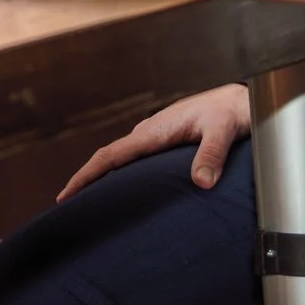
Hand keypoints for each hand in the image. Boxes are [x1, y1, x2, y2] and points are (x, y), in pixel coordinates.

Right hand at [57, 84, 250, 199]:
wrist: (238, 99)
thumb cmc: (230, 111)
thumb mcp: (222, 130)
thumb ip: (211, 155)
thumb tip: (201, 182)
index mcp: (153, 131)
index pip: (110, 156)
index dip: (85, 176)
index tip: (65, 194)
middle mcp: (148, 133)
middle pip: (108, 159)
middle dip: (86, 180)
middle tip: (68, 205)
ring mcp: (154, 136)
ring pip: (120, 159)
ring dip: (102, 176)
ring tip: (89, 200)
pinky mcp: (163, 140)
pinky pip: (133, 159)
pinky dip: (119, 172)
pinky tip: (123, 186)